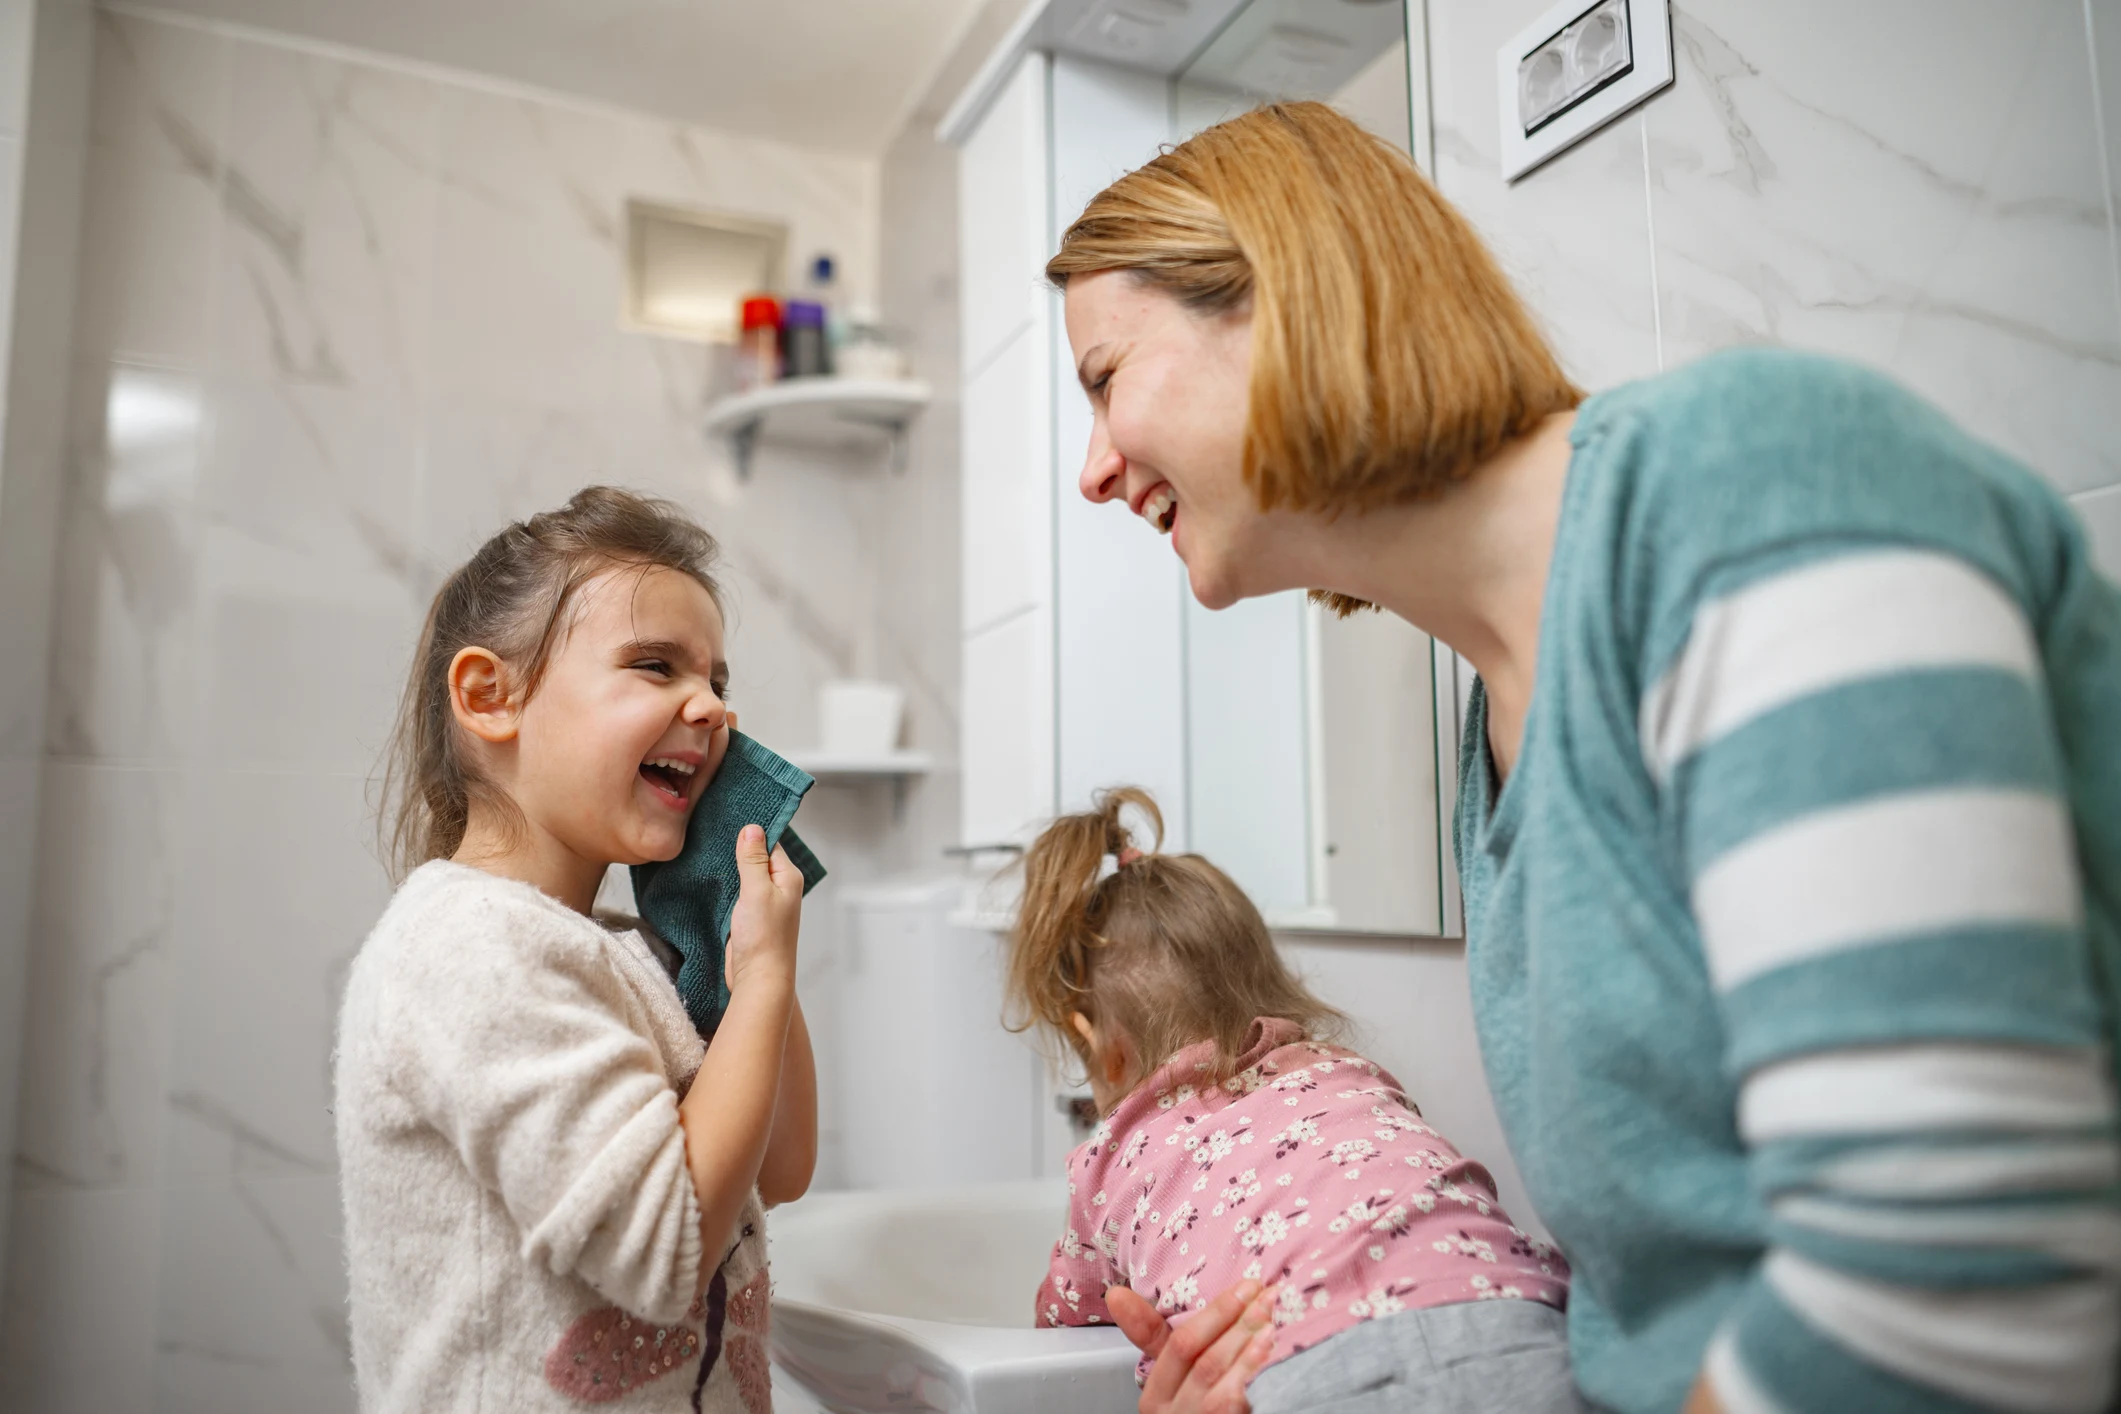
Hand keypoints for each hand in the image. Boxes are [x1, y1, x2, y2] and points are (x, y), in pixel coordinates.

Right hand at [725, 824, 801, 993]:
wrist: (758, 978)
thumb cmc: (763, 937)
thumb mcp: (756, 891)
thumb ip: (753, 860)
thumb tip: (753, 828)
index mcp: (788, 877)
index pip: (770, 843)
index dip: (751, 833)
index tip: (728, 819)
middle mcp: (780, 887)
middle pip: (757, 858)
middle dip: (738, 849)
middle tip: (712, 833)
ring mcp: (764, 902)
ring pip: (746, 875)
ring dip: (730, 868)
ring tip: (706, 851)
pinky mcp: (750, 916)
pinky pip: (738, 892)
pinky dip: (727, 885)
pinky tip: (710, 877)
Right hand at [1108, 1280, 1275, 1413]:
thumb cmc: (1192, 1407)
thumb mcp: (1171, 1376)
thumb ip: (1151, 1335)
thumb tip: (1116, 1294)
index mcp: (1156, 1396)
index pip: (1180, 1346)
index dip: (1215, 1313)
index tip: (1246, 1287)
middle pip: (1204, 1363)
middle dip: (1237, 1325)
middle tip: (1266, 1297)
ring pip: (1220, 1388)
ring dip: (1247, 1353)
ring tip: (1270, 1325)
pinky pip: (1235, 1410)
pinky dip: (1254, 1383)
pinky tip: (1271, 1363)